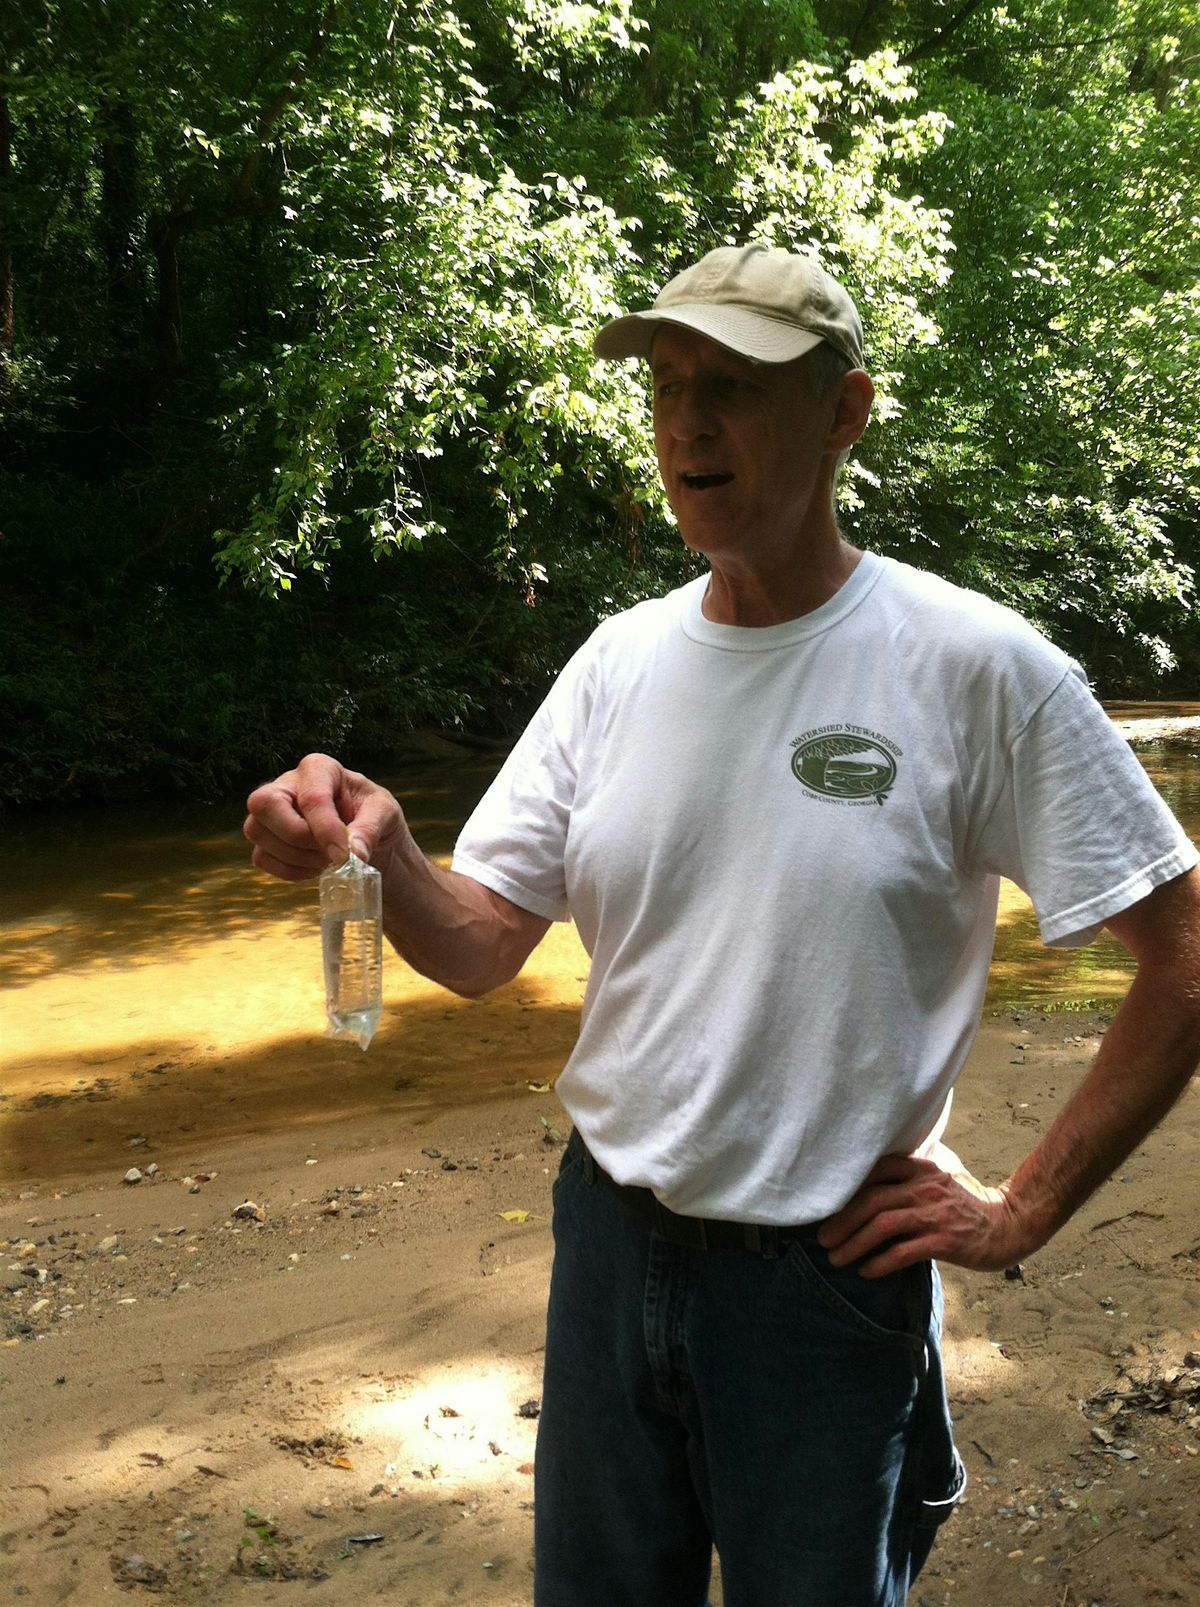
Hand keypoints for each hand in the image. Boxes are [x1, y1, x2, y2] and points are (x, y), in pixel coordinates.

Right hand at [243, 753, 402, 881]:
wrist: (365, 834)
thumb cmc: (373, 814)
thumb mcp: (385, 814)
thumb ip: (369, 830)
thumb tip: (353, 854)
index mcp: (319, 768)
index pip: (311, 797)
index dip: (326, 830)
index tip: (344, 856)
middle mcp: (286, 784)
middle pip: (265, 805)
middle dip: (298, 837)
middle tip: (330, 854)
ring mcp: (269, 812)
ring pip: (259, 833)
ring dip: (297, 858)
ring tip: (328, 860)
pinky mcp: (264, 839)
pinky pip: (262, 858)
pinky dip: (291, 871)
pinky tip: (315, 867)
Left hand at [817, 1154, 1032, 1277]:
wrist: (1008, 1225)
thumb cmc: (967, 1203)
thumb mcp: (940, 1177)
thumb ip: (911, 1173)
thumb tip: (872, 1176)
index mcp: (922, 1168)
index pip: (877, 1169)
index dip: (849, 1187)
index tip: (828, 1205)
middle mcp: (925, 1187)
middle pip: (871, 1200)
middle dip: (842, 1220)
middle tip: (823, 1239)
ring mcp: (935, 1214)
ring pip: (882, 1225)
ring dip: (854, 1244)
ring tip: (837, 1258)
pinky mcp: (944, 1241)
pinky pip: (903, 1252)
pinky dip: (879, 1262)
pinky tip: (865, 1271)